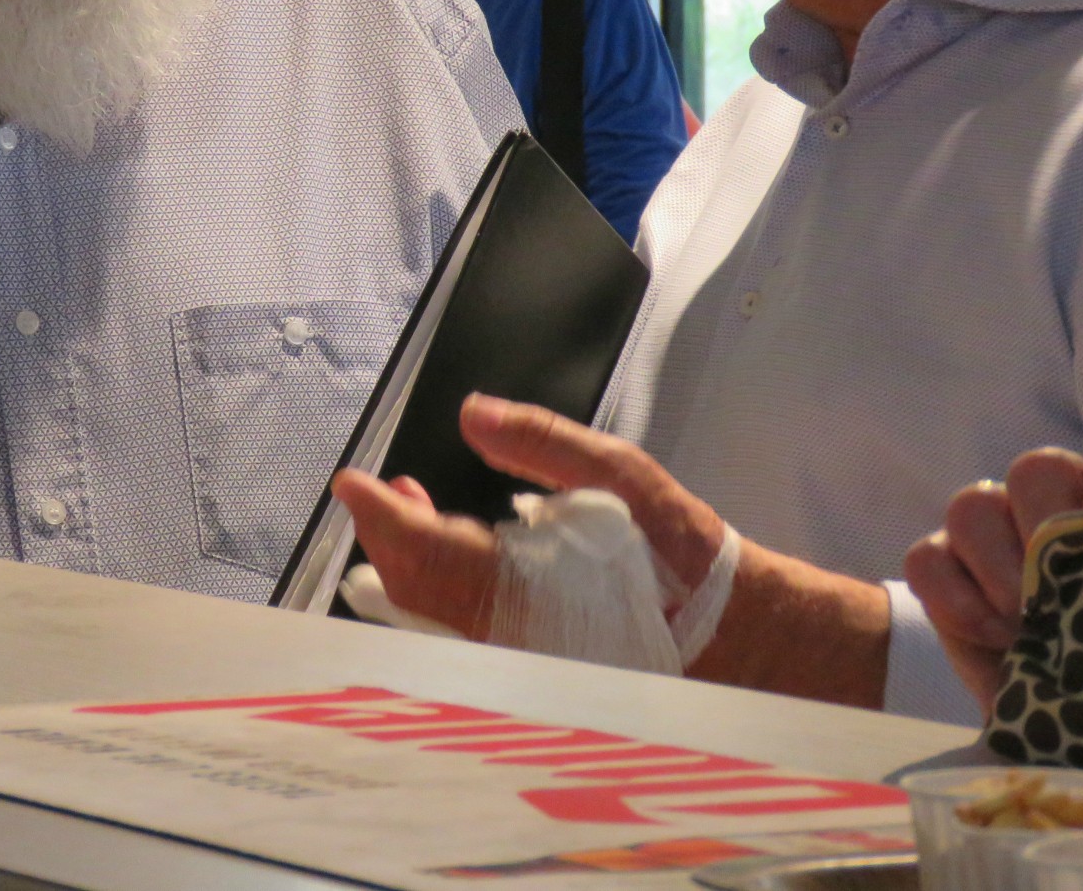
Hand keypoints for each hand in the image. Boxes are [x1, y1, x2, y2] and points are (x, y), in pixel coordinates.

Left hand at [330, 393, 727, 641]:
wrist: (731, 636)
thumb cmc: (679, 554)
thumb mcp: (619, 473)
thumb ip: (540, 439)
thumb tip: (471, 412)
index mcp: (525, 582)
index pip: (423, 549)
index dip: (380, 512)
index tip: (352, 482)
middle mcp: (507, 633)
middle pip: (412, 589)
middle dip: (388, 533)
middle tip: (387, 490)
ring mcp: (512, 659)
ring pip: (427, 617)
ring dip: (408, 562)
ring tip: (414, 512)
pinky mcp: (523, 669)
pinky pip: (454, 632)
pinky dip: (435, 590)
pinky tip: (451, 557)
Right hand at [903, 425, 1082, 708]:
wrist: (1080, 725)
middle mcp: (1049, 502)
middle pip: (1036, 469)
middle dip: (1051, 528)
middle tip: (1068, 591)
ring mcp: (988, 531)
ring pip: (973, 504)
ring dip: (1001, 566)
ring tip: (1030, 623)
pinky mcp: (941, 566)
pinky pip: (926, 558)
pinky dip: (958, 598)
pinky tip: (995, 636)